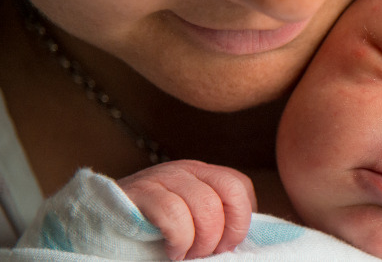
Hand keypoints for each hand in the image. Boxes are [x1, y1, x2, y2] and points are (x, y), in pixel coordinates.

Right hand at [117, 160, 256, 259]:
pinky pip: (173, 213)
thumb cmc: (150, 232)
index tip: (227, 245)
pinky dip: (180, 239)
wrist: (98, 228)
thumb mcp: (189, 220)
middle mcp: (185, 170)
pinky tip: (171, 251)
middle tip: (210, 252)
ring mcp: (161, 177)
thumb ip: (214, 220)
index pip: (239, 186)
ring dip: (202, 240)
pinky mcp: (139, 192)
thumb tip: (241, 239)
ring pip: (204, 204)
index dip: (241, 219)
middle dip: (228, 228)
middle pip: (229, 190)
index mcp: (202, 175)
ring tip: (186, 255)